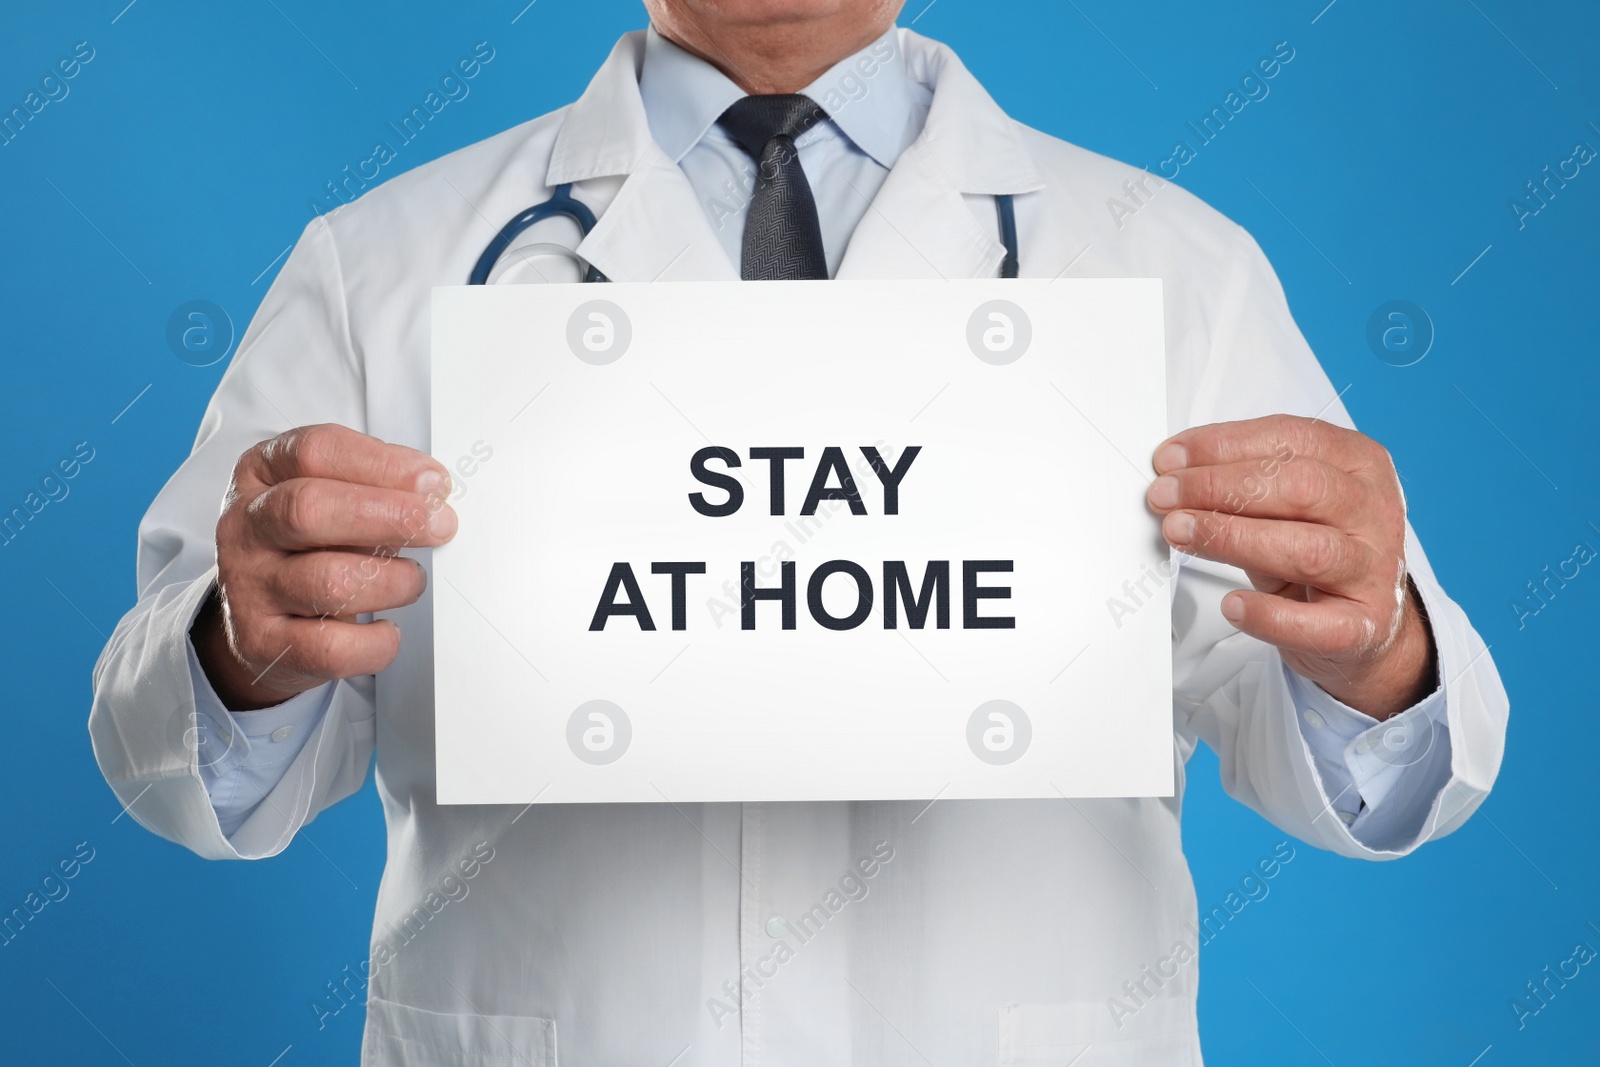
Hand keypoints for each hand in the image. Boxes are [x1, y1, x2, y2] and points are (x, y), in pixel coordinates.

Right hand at [192, 424, 456, 709]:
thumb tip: (432, 492)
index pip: (314, 452)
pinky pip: (329, 648)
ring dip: (391, 581)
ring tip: (413, 580)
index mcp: (261, 474)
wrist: (262, 624)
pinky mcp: (262, 643)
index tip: (434, 483)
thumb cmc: (311, 548)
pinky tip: (387, 629)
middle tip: (440, 525)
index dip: (382, 464)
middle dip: (390, 516)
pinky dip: (375, 642)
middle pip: (309, 510)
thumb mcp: (330, 499)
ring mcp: (248, 587)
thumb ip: (372, 486)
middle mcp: (245, 527)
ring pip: (327, 581)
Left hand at [1146, 414, 1435, 718]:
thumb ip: (1243, 480)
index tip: (1171, 458)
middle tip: (1165, 496)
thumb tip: (1175, 471)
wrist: (1363, 618)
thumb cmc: (1314, 549)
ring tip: (1180, 533)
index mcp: (1360, 463)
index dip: (1224, 445)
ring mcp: (1376, 570)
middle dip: (1220, 488)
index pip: (1293, 439)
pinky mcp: (1365, 626)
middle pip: (1301, 487)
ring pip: (1308, 549)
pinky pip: (1317, 623)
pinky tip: (1232, 604)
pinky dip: (1268, 615)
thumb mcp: (1284, 502)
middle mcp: (1377, 511)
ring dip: (1232, 538)